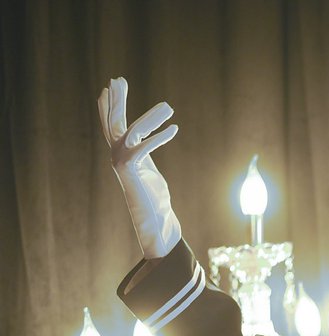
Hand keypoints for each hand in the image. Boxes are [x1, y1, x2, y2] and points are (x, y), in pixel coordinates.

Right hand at [97, 77, 181, 258]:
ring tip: (168, 107)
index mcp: (121, 153)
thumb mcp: (147, 168)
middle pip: (114, 122)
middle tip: (118, 79)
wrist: (155, 219)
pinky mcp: (132, 170)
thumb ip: (143, 152)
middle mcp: (117, 155)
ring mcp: (122, 162)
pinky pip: (145, 147)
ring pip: (131, 130)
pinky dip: (159, 137)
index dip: (110, 105)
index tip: (111, 86)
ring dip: (150, 117)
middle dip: (117, 100)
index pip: (112, 124)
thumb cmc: (154, 196)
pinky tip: (174, 129)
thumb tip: (143, 139)